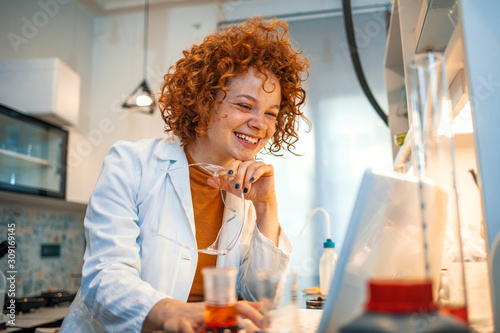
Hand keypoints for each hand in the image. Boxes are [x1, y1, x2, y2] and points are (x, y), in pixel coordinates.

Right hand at [142, 298, 262, 332]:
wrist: (170, 313)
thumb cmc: (197, 314)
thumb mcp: (218, 309)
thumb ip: (239, 307)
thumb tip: (260, 305)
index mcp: (220, 307)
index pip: (239, 307)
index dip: (253, 313)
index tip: (265, 323)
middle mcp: (209, 310)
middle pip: (228, 314)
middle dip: (240, 323)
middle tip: (254, 331)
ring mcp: (196, 318)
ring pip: (209, 322)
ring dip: (218, 328)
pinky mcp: (183, 325)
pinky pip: (190, 331)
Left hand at [207, 160, 280, 245]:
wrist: (260, 199)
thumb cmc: (248, 191)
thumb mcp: (233, 188)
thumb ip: (222, 183)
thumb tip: (209, 179)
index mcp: (242, 165)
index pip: (236, 162)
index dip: (231, 167)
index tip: (228, 174)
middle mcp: (251, 163)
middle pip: (243, 165)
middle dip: (239, 177)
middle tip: (238, 187)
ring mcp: (260, 165)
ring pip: (251, 167)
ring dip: (247, 179)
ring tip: (246, 189)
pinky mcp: (269, 168)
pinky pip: (262, 167)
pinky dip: (256, 174)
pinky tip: (252, 181)